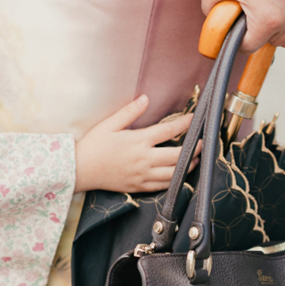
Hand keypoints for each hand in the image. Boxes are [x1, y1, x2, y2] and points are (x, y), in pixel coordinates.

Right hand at [74, 95, 199, 193]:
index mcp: (138, 141)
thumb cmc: (93, 145)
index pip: (168, 130)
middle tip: (204, 143)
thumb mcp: (109, 124)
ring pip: (173, 174)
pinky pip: (162, 186)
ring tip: (195, 160)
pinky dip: (174, 181)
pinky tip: (179, 175)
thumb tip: (146, 99)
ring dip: (187, 166)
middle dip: (194, 148)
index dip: (184, 124)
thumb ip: (129, 112)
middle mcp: (143, 159)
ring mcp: (142, 175)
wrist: (80, 170)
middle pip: (177, 155)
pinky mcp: (139, 186)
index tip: (194, 118)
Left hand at [203, 0, 284, 52]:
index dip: (233, 39)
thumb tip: (217, 25)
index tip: (228, 27)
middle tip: (242, 15)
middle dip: (253, 34)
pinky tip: (281, 24)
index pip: (248, 47)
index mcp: (268, 21)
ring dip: (274, 35)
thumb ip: (211, 12)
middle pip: (269, 43)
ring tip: (259, 18)